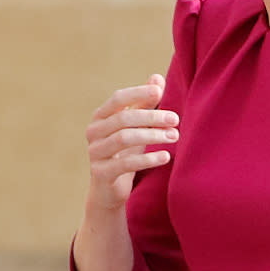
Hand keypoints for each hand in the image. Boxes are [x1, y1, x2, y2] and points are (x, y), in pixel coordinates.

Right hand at [84, 76, 179, 211]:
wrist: (109, 192)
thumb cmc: (124, 154)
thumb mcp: (135, 128)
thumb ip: (144, 104)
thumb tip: (158, 78)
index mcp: (100, 117)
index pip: (118, 98)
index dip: (138, 93)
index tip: (160, 91)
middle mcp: (93, 132)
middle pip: (123, 118)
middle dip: (152, 117)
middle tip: (176, 119)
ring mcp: (95, 153)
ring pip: (124, 139)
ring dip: (152, 136)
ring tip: (174, 136)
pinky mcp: (101, 173)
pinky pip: (125, 164)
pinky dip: (148, 159)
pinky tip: (166, 157)